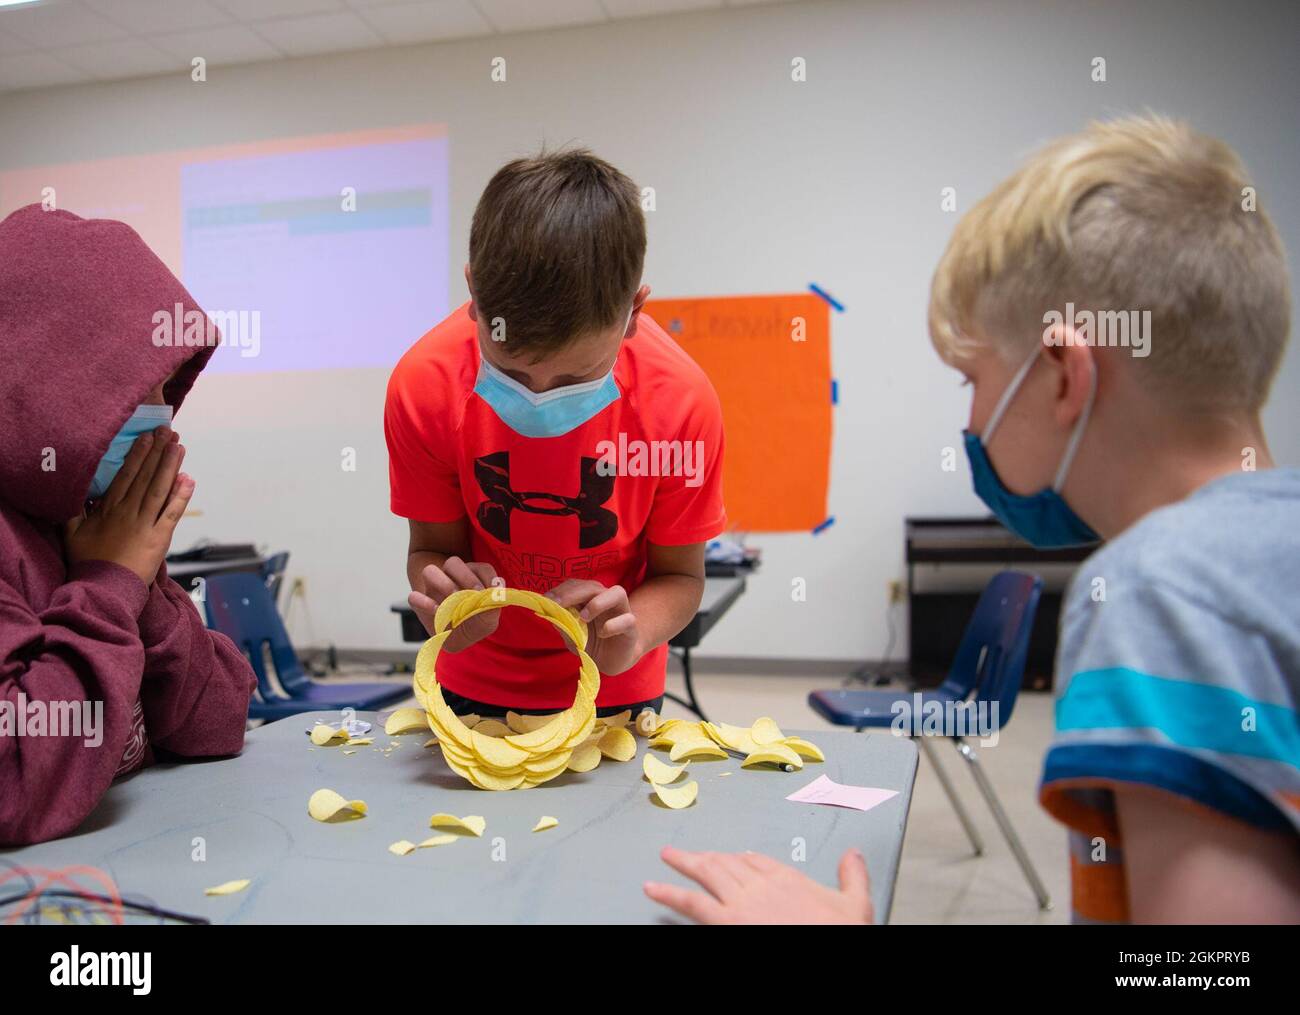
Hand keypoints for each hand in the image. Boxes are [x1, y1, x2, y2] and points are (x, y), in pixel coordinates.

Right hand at [64, 427, 193, 585]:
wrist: (103, 588)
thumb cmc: (88, 561)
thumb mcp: (72, 533)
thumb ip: (75, 510)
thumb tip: (75, 491)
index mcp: (108, 509)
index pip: (125, 475)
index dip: (137, 455)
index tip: (145, 437)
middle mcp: (128, 512)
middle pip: (145, 477)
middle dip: (157, 452)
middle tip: (167, 431)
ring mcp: (145, 524)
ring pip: (159, 489)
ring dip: (170, 466)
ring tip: (179, 446)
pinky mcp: (159, 538)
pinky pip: (172, 513)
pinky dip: (181, 496)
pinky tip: (189, 479)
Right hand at [408, 557, 499, 651]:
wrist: (458, 638)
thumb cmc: (475, 623)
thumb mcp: (488, 618)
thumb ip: (493, 606)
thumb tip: (497, 592)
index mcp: (471, 577)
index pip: (480, 567)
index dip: (487, 575)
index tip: (494, 588)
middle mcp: (450, 578)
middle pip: (453, 562)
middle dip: (466, 577)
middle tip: (476, 593)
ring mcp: (433, 589)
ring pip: (430, 571)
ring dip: (444, 584)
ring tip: (455, 600)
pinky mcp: (420, 604)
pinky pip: (413, 597)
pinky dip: (423, 601)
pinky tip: (436, 610)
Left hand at [545, 579, 641, 674]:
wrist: (612, 661)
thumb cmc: (591, 643)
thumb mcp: (573, 635)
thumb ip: (563, 624)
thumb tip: (548, 613)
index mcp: (590, 598)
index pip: (576, 585)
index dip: (561, 589)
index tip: (546, 599)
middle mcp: (606, 599)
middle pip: (593, 586)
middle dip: (573, 593)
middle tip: (557, 604)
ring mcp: (621, 611)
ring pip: (617, 593)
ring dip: (597, 602)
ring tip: (583, 617)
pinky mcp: (631, 627)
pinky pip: (627, 619)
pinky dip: (613, 625)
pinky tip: (603, 634)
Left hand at [644, 846, 874, 924]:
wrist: (831, 944)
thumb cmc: (838, 932)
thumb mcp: (855, 904)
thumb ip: (852, 876)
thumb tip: (853, 854)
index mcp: (787, 879)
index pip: (757, 861)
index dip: (742, 858)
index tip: (733, 856)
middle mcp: (759, 886)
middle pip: (727, 863)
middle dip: (705, 857)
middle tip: (686, 852)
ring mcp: (740, 904)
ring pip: (706, 876)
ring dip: (684, 864)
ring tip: (667, 857)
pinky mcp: (726, 922)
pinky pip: (691, 904)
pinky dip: (669, 894)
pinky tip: (653, 889)